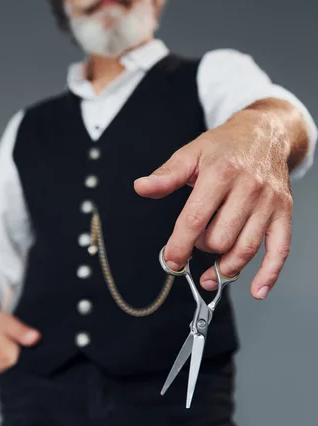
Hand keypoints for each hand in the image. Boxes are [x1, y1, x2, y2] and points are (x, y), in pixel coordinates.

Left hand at [134, 111, 292, 299]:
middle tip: (197, 243)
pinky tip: (256, 290)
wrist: (265, 134)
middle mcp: (248, 188)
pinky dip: (268, 274)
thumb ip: (166, 175)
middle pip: (220, 238)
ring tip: (212, 273)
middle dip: (202, 248)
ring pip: (245, 248)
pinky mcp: (283, 213)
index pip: (195, 219)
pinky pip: (279, 249)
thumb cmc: (225, 146)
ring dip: (225, 268)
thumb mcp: (191, 153)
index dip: (180, 245)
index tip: (171, 260)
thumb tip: (142, 187)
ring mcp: (268, 202)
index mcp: (220, 173)